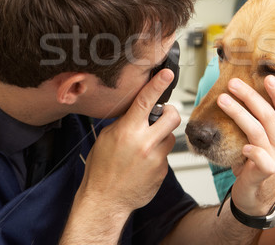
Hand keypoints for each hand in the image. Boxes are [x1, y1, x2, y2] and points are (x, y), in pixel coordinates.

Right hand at [77, 69, 180, 213]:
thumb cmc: (101, 170)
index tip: (167, 74)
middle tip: (160, 116)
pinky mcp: (163, 171)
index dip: (158, 84)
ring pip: (170, 136)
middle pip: (172, 116)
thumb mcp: (106, 137)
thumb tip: (137, 111)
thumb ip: (124, 122)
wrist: (105, 200)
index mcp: (128, 131)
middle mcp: (145, 143)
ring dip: (161, 136)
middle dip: (168, 113)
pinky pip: (166, 155)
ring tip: (145, 145)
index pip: (146, 101)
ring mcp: (156, 158)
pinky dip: (157, 155)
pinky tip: (143, 163)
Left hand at [217, 75, 274, 215]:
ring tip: (222, 100)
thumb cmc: (257, 164)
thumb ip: (266, 120)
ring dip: (239, 114)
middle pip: (269, 115)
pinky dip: (253, 151)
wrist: (256, 197)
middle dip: (250, 96)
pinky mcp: (265, 173)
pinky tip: (243, 146)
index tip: (267, 77)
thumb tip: (260, 93)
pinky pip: (262, 160)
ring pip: (258, 132)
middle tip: (232, 83)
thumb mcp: (266, 140)